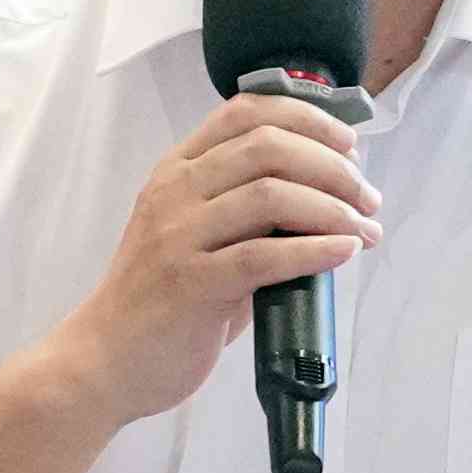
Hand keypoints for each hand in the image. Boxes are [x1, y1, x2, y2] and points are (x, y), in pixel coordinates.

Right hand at [47, 93, 384, 427]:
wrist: (104, 360)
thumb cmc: (160, 300)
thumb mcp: (195, 235)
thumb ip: (247, 212)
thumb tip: (327, 202)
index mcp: (177, 171)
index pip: (245, 111)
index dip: (307, 118)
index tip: (349, 145)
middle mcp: (175, 192)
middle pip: (268, 146)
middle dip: (333, 167)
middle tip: (367, 199)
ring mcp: (179, 235)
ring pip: (272, 194)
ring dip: (334, 209)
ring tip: (365, 230)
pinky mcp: (191, 284)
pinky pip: (265, 256)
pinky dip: (315, 250)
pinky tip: (344, 253)